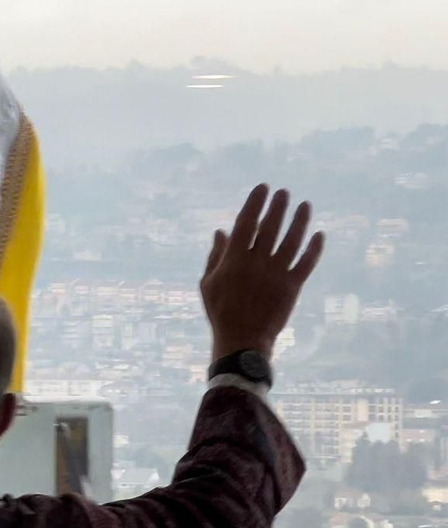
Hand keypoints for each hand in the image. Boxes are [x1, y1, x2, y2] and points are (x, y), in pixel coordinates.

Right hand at [201, 185, 324, 362]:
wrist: (242, 339)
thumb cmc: (220, 311)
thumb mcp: (208, 283)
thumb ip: (216, 256)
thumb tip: (221, 231)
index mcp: (234, 260)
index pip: (246, 224)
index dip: (255, 203)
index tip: (263, 188)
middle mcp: (257, 263)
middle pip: (271, 228)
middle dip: (278, 207)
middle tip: (284, 193)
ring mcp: (276, 274)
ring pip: (292, 241)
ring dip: (300, 221)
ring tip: (305, 206)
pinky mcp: (292, 286)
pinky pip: (306, 263)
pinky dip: (314, 249)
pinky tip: (319, 235)